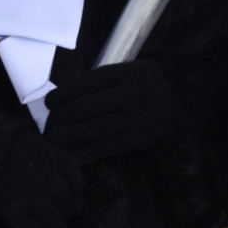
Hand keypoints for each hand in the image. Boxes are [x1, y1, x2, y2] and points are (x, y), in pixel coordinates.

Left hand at [0, 131, 84, 227]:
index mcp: (13, 208)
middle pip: (58, 224)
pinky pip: (75, 178)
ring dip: (70, 213)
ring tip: (66, 217)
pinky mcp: (56, 155)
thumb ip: (8, 226)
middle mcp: (33, 191)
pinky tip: (71, 196)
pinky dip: (77, 190)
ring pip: (69, 202)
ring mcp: (47, 172)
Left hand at [43, 61, 180, 164]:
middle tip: (48, 126)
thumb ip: (102, 83)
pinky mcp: (138, 139)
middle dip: (61, 118)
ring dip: (67, 137)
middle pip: (86, 107)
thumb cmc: (142, 89)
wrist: (178, 107)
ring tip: (53, 140)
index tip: (49, 103)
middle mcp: (134, 93)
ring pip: (92, 129)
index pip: (87, 83)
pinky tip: (69, 154)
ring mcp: (137, 117)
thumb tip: (60, 98)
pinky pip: (103, 148)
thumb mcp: (129, 74)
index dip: (63, 94)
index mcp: (129, 72)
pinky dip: (83, 153)